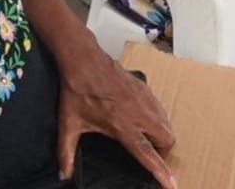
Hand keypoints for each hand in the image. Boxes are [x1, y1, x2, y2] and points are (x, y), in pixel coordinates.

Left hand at [55, 54, 177, 188]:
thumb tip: (62, 175)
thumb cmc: (77, 91)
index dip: (161, 170)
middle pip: (167, 139)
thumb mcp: (69, 125)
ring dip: (162, 135)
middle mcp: (139, 113)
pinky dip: (158, 119)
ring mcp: (144, 99)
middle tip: (151, 156)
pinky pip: (160, 109)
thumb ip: (66, 153)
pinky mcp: (145, 88)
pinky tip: (142, 120)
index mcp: (122, 125)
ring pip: (167, 123)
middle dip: (163, 152)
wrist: (84, 59)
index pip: (147, 153)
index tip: (172, 184)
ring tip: (147, 140)